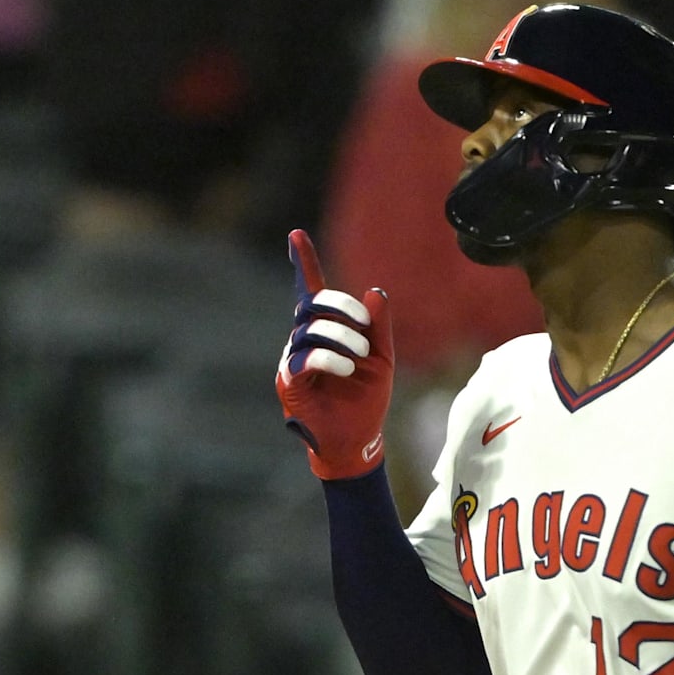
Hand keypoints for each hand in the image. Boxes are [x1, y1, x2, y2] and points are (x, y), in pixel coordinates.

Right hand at [275, 229, 393, 479]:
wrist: (358, 439)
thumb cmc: (367, 398)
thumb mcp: (383, 358)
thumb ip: (379, 325)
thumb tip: (374, 291)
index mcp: (326, 331)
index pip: (310, 290)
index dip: (302, 262)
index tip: (296, 235)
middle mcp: (304, 341)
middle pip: (310, 304)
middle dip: (339, 305)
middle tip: (365, 324)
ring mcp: (294, 360)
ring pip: (309, 330)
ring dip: (341, 337)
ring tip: (360, 356)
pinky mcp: (290, 383)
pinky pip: (304, 358)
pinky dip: (328, 358)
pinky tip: (347, 367)